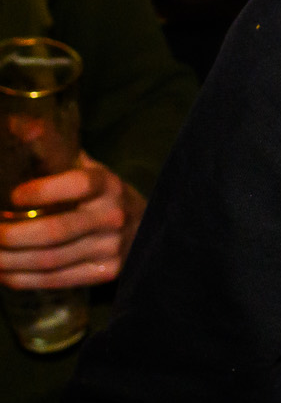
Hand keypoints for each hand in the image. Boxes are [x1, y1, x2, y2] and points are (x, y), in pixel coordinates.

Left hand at [0, 153, 145, 289]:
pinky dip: (22, 279)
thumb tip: (16, 123)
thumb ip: (51, 147)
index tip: (14, 195)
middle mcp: (113, 216)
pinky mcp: (106, 272)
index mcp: (107, 184)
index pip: (79, 185)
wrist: (145, 226)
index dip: (45, 191)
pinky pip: (56, 279)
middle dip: (12, 236)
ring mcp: (111, 248)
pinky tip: (2, 272)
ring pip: (50, 260)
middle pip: (56, 232)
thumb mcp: (83, 166)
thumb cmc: (100, 194)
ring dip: (9, 261)